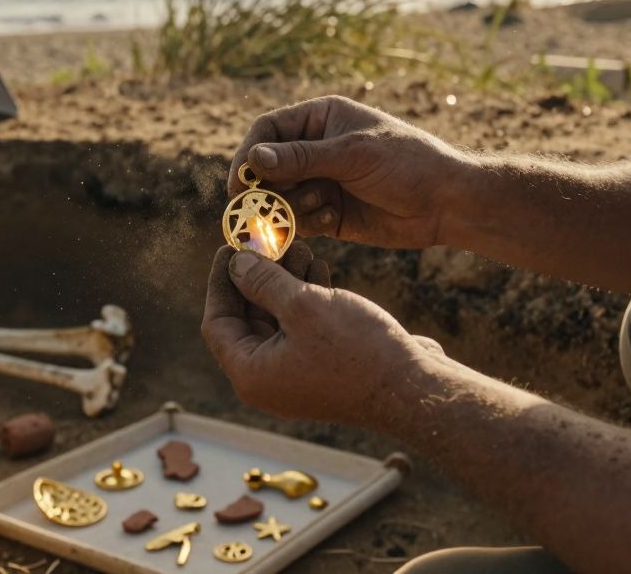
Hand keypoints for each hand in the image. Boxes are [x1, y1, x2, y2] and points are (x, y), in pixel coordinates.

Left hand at [201, 243, 442, 427]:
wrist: (413, 390)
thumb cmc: (357, 350)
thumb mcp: (303, 305)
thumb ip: (263, 282)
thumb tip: (237, 264)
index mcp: (251, 374)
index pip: (217, 323)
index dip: (221, 282)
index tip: (230, 247)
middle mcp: (268, 381)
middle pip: (247, 320)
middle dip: (259, 277)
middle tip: (271, 242)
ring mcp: (296, 378)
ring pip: (278, 321)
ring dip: (286, 284)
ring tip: (303, 249)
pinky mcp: (323, 371)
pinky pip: (301, 331)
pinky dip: (307, 301)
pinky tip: (321, 272)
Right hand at [228, 95, 464, 248]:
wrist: (446, 203)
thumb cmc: (406, 163)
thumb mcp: (353, 155)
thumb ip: (301, 158)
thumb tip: (254, 158)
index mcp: (321, 119)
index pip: (268, 131)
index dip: (249, 154)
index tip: (240, 180)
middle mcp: (316, 149)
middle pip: (266, 168)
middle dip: (265, 187)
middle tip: (261, 206)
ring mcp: (321, 183)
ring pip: (279, 197)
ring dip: (290, 206)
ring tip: (320, 206)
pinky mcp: (328, 215)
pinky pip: (298, 221)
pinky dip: (305, 224)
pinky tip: (329, 220)